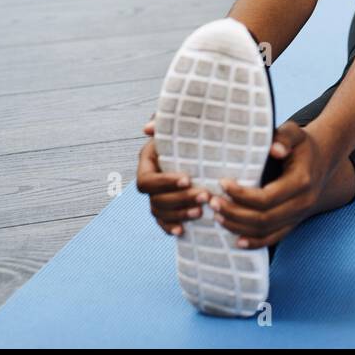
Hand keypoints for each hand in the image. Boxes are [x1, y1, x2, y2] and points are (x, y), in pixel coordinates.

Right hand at [136, 116, 209, 236]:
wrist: (206, 143)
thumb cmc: (191, 130)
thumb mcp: (181, 124)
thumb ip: (163, 123)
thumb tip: (147, 129)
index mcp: (148, 162)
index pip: (147, 180)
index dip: (165, 182)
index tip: (188, 179)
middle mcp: (151, 181)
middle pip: (155, 199)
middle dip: (179, 199)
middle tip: (205, 196)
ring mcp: (157, 196)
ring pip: (160, 212)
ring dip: (179, 214)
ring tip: (201, 211)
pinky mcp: (168, 208)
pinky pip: (163, 223)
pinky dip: (171, 227)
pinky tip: (183, 231)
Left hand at [206, 121, 331, 249]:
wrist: (324, 161)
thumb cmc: (302, 145)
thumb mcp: (296, 133)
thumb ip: (285, 137)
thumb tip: (274, 149)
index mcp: (301, 181)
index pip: (267, 197)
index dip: (241, 195)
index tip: (222, 183)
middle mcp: (302, 203)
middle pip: (263, 218)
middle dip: (234, 212)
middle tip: (212, 201)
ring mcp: (299, 216)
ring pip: (265, 231)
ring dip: (238, 226)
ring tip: (217, 215)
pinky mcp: (294, 223)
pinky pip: (274, 239)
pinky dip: (254, 243)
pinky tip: (237, 241)